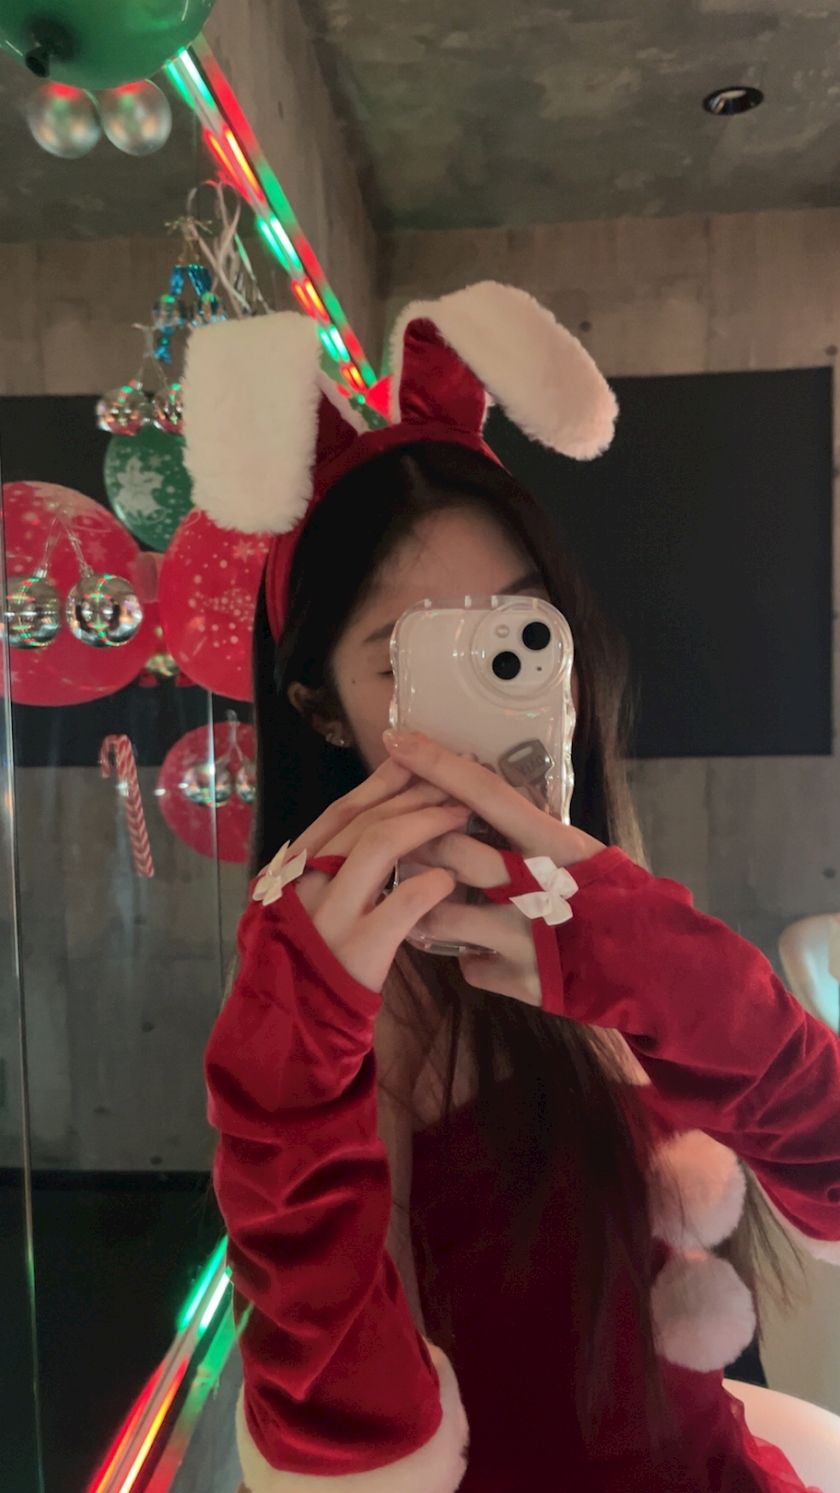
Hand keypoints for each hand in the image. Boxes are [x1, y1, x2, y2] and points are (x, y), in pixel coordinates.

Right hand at [287, 757, 467, 991]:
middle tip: (453, 785)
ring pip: (378, 846)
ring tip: (460, 818)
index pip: (341, 810)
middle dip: (413, 795)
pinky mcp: (359, 950)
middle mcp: (305, 885)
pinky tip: (450, 879)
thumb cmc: (311, 962)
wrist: (295, 1027)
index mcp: (292, 870)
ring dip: (425, 824)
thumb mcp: (307, 906)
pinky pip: (402, 904)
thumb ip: (333, 867)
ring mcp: (330, 916)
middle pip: (364, 819)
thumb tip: (383, 817)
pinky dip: (431, 884)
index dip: (382, 782)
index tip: (417, 763)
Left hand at [382, 731, 603, 1003]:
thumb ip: (531, 832)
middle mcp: (536, 886)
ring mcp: (526, 936)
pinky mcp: (521, 980)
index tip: (399, 740)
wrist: (653, 965)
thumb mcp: (579, 851)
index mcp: (555, 844)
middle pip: (451, 852)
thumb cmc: (614, 897)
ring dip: (422, 904)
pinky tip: (477, 950)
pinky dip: (467, 955)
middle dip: (416, 843)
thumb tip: (477, 800)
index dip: (440, 766)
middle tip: (399, 840)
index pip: (486, 794)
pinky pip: (468, 963)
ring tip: (417, 898)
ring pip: (439, 915)